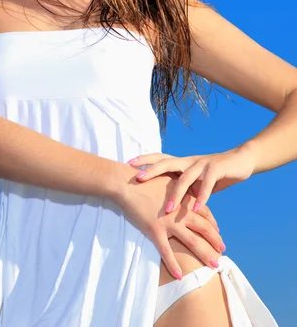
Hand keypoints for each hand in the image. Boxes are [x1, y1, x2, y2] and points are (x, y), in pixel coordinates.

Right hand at [116, 167, 224, 279]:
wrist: (127, 183)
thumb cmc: (145, 179)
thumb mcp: (166, 179)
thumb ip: (178, 187)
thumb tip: (184, 189)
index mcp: (183, 198)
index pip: (204, 213)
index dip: (213, 224)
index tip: (218, 233)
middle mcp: (179, 211)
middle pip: (204, 228)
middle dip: (215, 241)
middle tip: (223, 251)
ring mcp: (168, 222)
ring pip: (192, 241)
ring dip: (205, 254)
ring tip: (214, 265)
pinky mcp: (154, 230)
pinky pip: (166, 251)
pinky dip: (173, 264)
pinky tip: (179, 276)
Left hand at [126, 146, 255, 214]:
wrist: (241, 161)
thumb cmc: (214, 173)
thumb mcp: (196, 182)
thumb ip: (183, 189)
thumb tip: (165, 204)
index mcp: (182, 162)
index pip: (160, 158)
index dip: (144, 160)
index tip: (128, 163)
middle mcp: (189, 161)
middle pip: (166, 163)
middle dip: (151, 171)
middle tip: (137, 178)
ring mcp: (202, 164)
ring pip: (185, 178)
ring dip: (176, 195)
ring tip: (167, 210)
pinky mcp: (216, 169)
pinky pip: (207, 184)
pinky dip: (202, 196)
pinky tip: (197, 208)